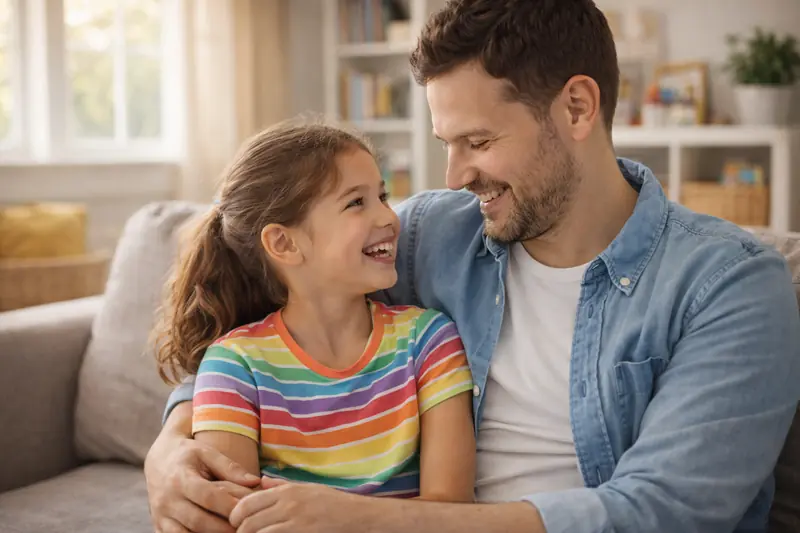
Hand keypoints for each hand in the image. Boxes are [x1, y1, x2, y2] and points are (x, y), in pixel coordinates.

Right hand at [145, 420, 261, 532]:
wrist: (157, 460)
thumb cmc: (187, 454)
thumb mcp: (207, 453)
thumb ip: (230, 467)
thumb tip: (255, 481)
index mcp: (180, 478)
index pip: (208, 496)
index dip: (229, 506)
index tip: (247, 512)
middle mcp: (167, 500)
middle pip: (198, 521)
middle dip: (223, 528)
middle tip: (244, 528)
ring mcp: (161, 515)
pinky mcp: (159, 526)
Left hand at [230, 478, 367, 532]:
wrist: (359, 517)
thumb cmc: (334, 504)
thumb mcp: (308, 488)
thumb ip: (282, 486)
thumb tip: (261, 482)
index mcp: (286, 492)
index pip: (246, 504)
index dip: (235, 517)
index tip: (237, 525)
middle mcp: (288, 505)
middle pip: (247, 523)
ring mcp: (295, 523)